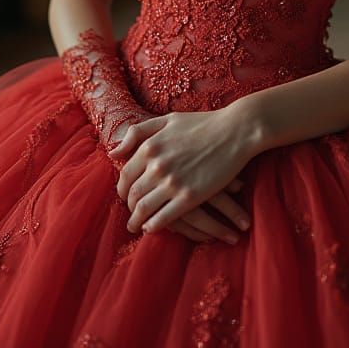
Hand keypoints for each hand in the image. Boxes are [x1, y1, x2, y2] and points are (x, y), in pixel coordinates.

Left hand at [110, 109, 255, 236]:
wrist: (235, 130)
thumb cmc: (203, 123)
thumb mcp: (167, 120)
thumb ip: (139, 133)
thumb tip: (114, 152)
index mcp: (150, 146)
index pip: (126, 175)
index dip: (123, 189)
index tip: (126, 196)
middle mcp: (156, 164)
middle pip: (132, 194)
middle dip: (128, 207)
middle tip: (130, 213)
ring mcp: (172, 181)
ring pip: (143, 209)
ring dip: (136, 221)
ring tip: (136, 226)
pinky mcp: (189, 196)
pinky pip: (162, 218)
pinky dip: (153, 226)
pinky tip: (152, 228)